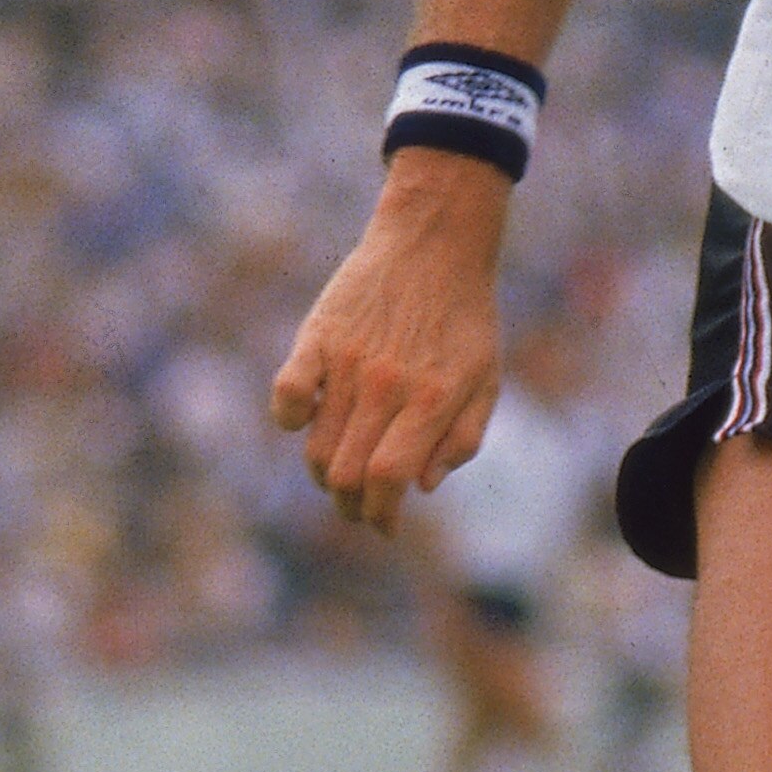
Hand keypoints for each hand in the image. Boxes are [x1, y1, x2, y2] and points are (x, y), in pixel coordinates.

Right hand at [269, 154, 509, 530]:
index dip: (382, 515)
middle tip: (358, 508)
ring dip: (323, 476)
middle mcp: (386, 387)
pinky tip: (306, 422)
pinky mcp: (317, 338)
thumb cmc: (466, 318)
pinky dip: (288, 421)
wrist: (435, 245)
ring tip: (337, 477)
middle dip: (351, 507)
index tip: (384, 526)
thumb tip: (422, 487)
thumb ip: (462, 439)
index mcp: (432, 401)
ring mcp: (348, 363)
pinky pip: (285, 396)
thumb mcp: (486, 380)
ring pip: (316, 447)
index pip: (389, 480)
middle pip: (347, 474)